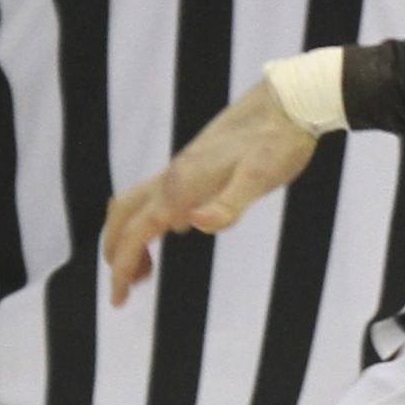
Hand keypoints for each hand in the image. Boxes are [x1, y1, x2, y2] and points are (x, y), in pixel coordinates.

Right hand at [103, 80, 318, 305]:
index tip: (116, 301)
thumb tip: (192, 223)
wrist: (288, 103)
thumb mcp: (261, 179)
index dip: (121, 267)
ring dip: (130, 238)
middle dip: (115, 253)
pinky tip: (174, 232)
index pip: (136, 232)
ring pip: (137, 204)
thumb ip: (228, 204)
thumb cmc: (279, 143)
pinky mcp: (195, 165)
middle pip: (124, 216)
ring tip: (145, 273)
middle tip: (123, 291)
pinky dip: (151, 220)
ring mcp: (182, 169)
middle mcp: (174, 175)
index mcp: (182, 185)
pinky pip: (158, 195)